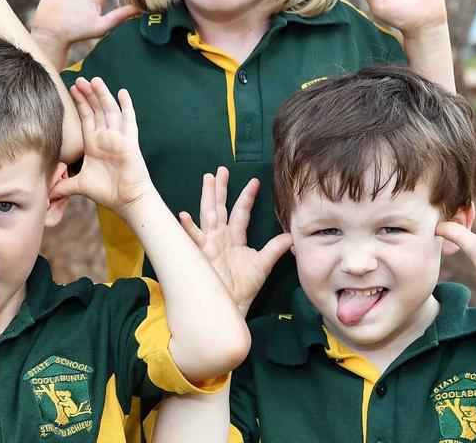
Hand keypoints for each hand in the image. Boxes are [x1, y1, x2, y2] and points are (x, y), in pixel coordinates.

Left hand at [50, 77, 153, 210]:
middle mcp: (106, 137)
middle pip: (97, 110)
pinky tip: (122, 92)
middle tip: (79, 78)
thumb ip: (62, 185)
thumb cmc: (107, 192)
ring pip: (110, 110)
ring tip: (94, 80)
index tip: (72, 88)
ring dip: (103, 95)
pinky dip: (127, 106)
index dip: (80, 103)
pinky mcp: (130, 142)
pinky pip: (129, 120)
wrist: (127, 201)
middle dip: (88, 94)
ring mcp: (119, 138)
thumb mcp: (79, 185)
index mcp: (94, 144)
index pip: (86, 118)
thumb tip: (45, 194)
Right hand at [178, 168, 291, 313]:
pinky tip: (183, 215)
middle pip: (219, 206)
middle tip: (220, 170)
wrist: (232, 304)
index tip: (254, 181)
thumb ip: (275, 248)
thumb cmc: (244, 286)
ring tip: (207, 178)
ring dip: (207, 196)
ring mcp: (209, 242)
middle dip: (220, 188)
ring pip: (207, 213)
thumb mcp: (263, 263)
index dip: (246, 196)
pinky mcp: (201, 253)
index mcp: (234, 237)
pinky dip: (187, 228)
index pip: (240, 211)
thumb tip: (291, 235)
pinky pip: (193, 238)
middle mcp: (220, 236)